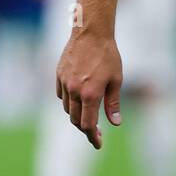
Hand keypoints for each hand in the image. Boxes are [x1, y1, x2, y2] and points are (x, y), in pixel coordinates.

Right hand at [56, 28, 122, 149]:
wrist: (91, 32)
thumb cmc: (108, 55)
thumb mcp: (116, 80)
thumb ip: (113, 104)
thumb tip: (115, 123)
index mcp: (90, 94)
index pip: (87, 124)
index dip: (93, 137)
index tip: (99, 144)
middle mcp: (74, 91)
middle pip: (75, 120)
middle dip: (85, 129)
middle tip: (96, 133)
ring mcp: (64, 83)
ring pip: (67, 108)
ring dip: (77, 115)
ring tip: (89, 115)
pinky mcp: (58, 75)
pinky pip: (61, 95)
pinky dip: (69, 102)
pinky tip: (78, 100)